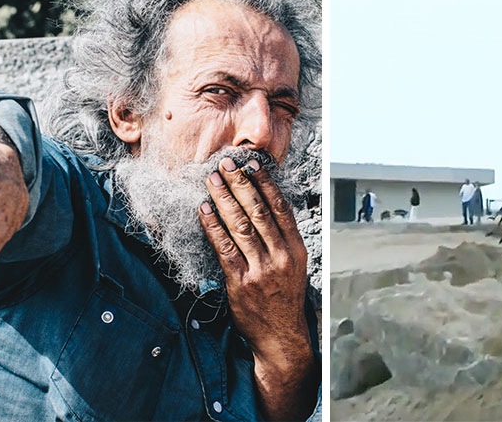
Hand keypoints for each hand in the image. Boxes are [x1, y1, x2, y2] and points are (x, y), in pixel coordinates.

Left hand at [198, 156, 316, 419]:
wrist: (281, 337)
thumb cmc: (284, 299)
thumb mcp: (293, 267)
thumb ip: (281, 240)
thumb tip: (263, 206)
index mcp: (296, 250)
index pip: (280, 208)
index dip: (265, 184)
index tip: (252, 164)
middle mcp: (281, 257)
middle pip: (259, 211)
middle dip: (241, 184)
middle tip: (225, 165)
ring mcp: (261, 270)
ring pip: (240, 225)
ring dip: (224, 199)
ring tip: (212, 181)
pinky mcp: (241, 283)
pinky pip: (224, 248)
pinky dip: (213, 226)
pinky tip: (204, 210)